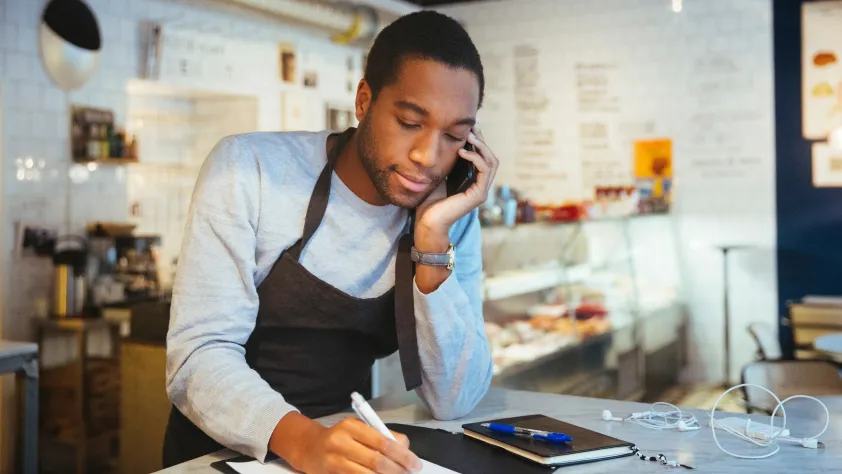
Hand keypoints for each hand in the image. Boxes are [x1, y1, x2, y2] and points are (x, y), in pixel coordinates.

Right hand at [298, 418, 421, 473]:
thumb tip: (405, 450)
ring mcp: (334, 462)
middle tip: (409, 473)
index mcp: (351, 427)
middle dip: (398, 470)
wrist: (309, 448)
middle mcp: (341, 443)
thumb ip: (381, 436)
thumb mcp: (358, 429)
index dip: (402, 455)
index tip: (415, 463)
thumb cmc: (340, 438)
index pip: (382, 442)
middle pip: (377, 461)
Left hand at [415, 126, 499, 235]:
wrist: (427, 223)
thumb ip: (447, 163)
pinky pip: (484, 171)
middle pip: (490, 156)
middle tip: (471, 127)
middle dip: (482, 140)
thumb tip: (446, 143)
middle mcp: (480, 185)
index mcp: (472, 181)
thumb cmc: (429, 202)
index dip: (478, 141)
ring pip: (491, 162)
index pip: (482, 156)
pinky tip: (462, 151)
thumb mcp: (439, 176)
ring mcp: (481, 191)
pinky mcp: (479, 195)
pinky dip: (476, 158)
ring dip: (481, 146)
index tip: (468, 127)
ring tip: (469, 136)